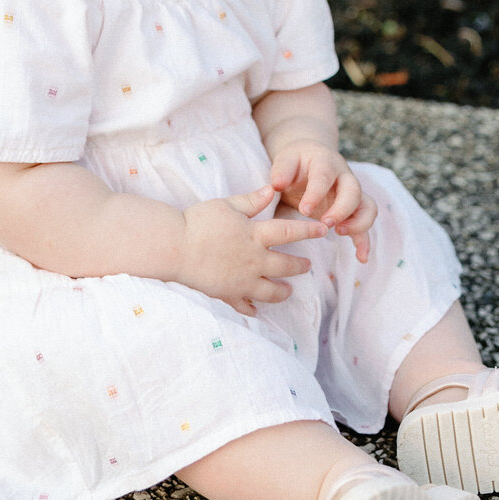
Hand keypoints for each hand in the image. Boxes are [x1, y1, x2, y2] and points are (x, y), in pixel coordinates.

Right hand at [178, 183, 323, 318]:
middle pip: (286, 266)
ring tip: (288, 291)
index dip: (308, 230)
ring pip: (271, 291)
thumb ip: (251, 200)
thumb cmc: (198, 222)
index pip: (289, 231)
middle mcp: (254, 260)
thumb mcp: (226, 205)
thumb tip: (272, 189)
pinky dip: (252, 308)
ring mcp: (242, 281)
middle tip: (308, 266)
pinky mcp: (228, 294)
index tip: (323, 230)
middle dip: (300, 266)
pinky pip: (244, 305)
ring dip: (283, 291)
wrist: (175, 248)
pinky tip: (256, 310)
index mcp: (255, 235)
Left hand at [269, 141, 376, 262]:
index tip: (304, 210)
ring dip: (358, 223)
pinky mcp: (354, 210)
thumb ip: (281, 170)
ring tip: (340, 233)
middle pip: (353, 191)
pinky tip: (361, 257)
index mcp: (326, 162)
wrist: (310, 159)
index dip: (316, 193)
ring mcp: (352, 194)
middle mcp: (344, 177)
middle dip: (342, 209)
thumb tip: (277, 185)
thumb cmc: (296, 162)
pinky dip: (365, 241)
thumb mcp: (286, 160)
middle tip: (325, 224)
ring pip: (367, 207)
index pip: (324, 176)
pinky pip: (366, 224)